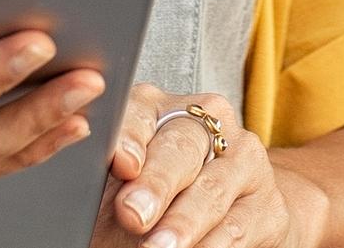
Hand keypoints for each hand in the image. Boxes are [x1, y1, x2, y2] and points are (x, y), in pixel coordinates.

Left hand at [100, 85, 316, 247]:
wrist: (220, 223)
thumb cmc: (154, 203)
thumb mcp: (120, 189)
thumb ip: (103, 183)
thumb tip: (76, 188)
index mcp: (160, 109)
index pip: (142, 110)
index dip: (131, 135)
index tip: (121, 163)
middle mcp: (208, 124)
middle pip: (181, 146)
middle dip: (156, 183)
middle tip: (133, 214)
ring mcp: (243, 161)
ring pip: (211, 189)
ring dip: (183, 222)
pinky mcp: (267, 203)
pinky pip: (237, 226)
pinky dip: (211, 245)